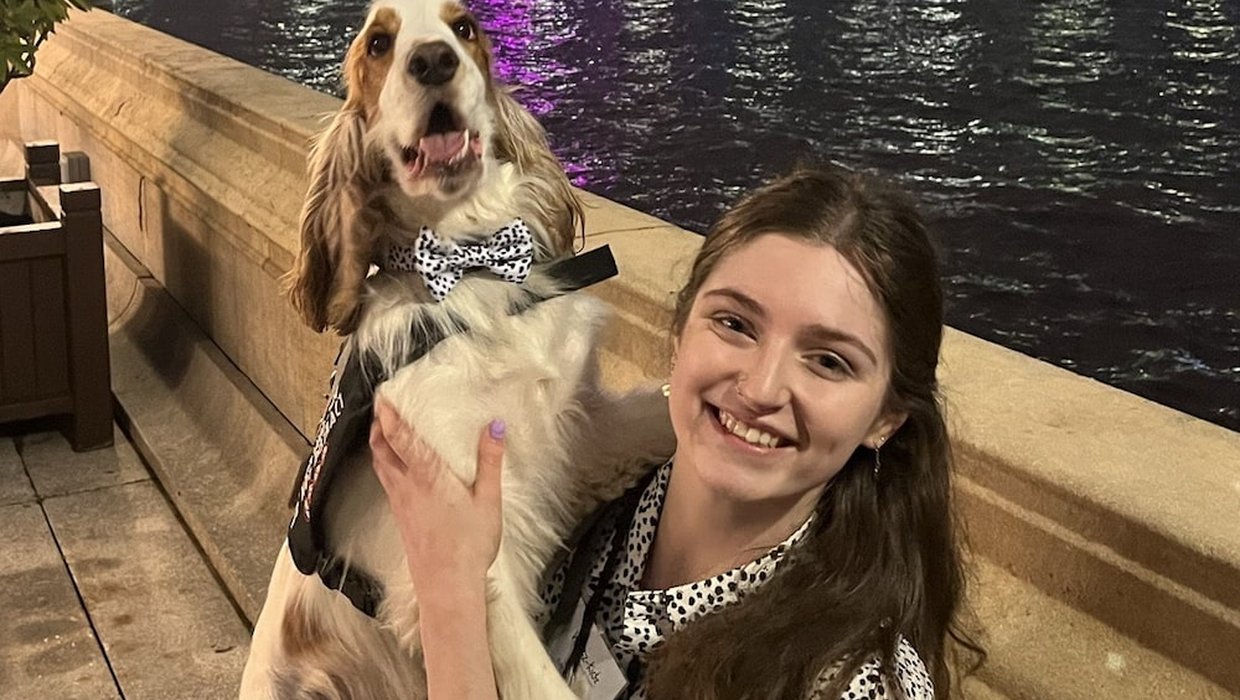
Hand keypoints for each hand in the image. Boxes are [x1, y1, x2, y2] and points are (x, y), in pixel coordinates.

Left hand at [369, 401, 504, 593]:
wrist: (447, 586)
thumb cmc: (469, 545)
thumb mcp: (489, 500)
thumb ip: (489, 461)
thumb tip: (494, 427)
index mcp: (428, 476)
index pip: (400, 437)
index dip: (389, 414)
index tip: (385, 396)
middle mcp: (407, 486)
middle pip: (381, 449)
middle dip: (379, 426)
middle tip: (382, 409)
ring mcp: (400, 503)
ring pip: (380, 466)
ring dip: (378, 445)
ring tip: (384, 432)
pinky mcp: (401, 518)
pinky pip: (386, 483)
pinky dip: (385, 466)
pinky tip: (396, 470)